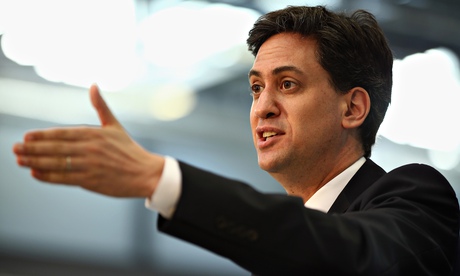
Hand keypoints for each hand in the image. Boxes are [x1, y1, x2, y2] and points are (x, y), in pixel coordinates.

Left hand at [12, 84, 164, 197]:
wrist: (145, 173)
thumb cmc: (129, 150)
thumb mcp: (115, 126)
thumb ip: (101, 106)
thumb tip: (93, 85)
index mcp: (94, 134)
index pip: (62, 134)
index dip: (42, 136)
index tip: (26, 137)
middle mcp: (90, 149)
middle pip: (55, 148)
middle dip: (33, 149)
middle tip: (15, 149)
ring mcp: (90, 165)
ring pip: (56, 163)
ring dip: (36, 162)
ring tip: (20, 160)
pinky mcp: (91, 181)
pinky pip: (64, 178)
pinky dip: (48, 176)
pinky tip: (35, 173)